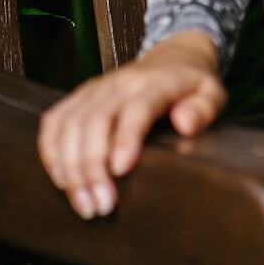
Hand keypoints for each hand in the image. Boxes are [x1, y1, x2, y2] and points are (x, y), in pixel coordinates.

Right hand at [36, 31, 226, 219]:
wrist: (172, 58)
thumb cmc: (193, 86)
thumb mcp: (212, 93)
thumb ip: (203, 108)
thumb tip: (186, 123)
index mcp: (156, 83)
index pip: (137, 108)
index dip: (126, 137)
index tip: (120, 170)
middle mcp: (120, 83)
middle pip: (95, 121)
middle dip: (92, 167)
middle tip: (101, 206)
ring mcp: (95, 88)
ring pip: (69, 124)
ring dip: (70, 167)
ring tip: (84, 204)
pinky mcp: (79, 97)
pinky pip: (54, 121)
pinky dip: (51, 152)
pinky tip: (62, 181)